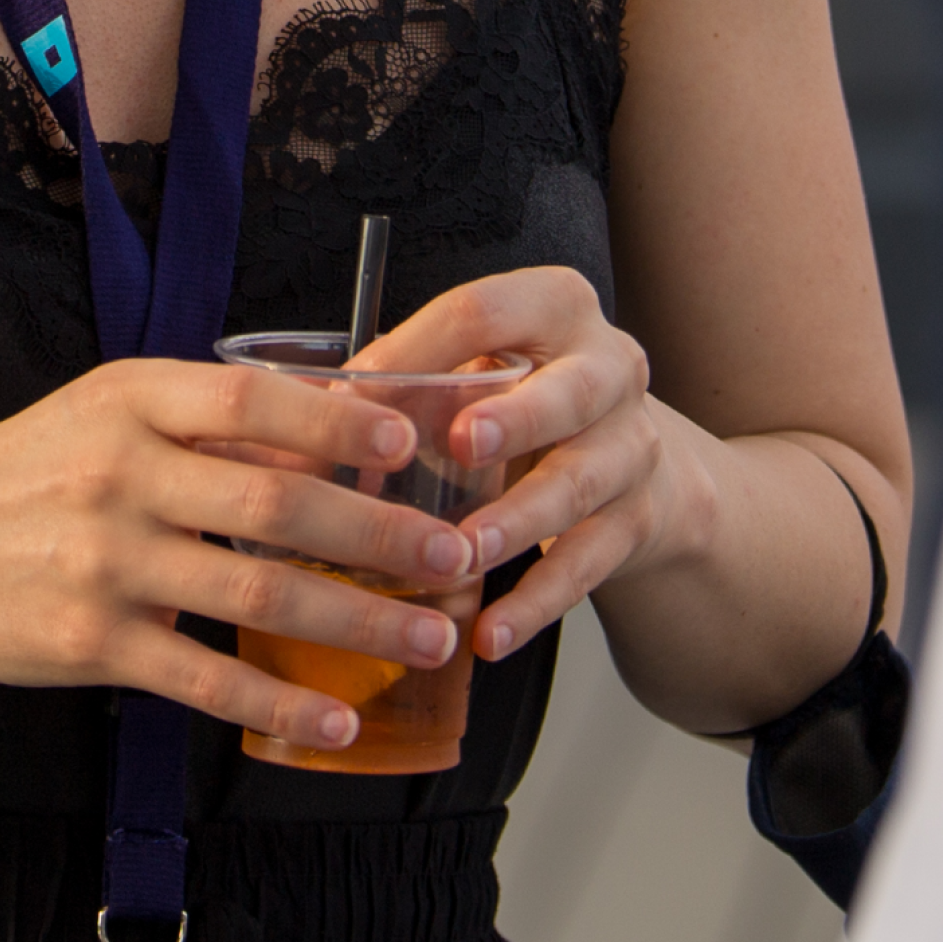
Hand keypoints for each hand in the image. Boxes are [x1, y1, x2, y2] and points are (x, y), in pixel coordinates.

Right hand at [0, 358, 486, 758]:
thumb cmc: (22, 477)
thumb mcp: (101, 417)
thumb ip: (203, 424)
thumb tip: (333, 425)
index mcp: (127, 400)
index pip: (248, 399)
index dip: (336, 419)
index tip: (409, 441)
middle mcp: (117, 474)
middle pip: (272, 500)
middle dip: (378, 533)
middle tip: (453, 555)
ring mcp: (102, 562)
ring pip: (253, 591)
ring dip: (355, 619)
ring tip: (427, 635)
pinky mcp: (87, 643)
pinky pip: (203, 678)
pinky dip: (278, 701)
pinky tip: (335, 719)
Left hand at [356, 267, 723, 665]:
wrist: (636, 464)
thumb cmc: (527, 401)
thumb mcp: (484, 366)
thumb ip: (413, 379)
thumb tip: (304, 415)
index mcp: (556, 307)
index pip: (486, 312)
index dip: (420, 346)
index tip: (358, 390)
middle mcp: (609, 368)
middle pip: (567, 393)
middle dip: (514, 419)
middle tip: (459, 445)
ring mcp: (632, 447)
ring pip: (578, 486)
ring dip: (517, 523)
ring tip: (461, 556)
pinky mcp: (638, 520)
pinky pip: (587, 566)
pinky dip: (535, 604)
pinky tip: (490, 634)